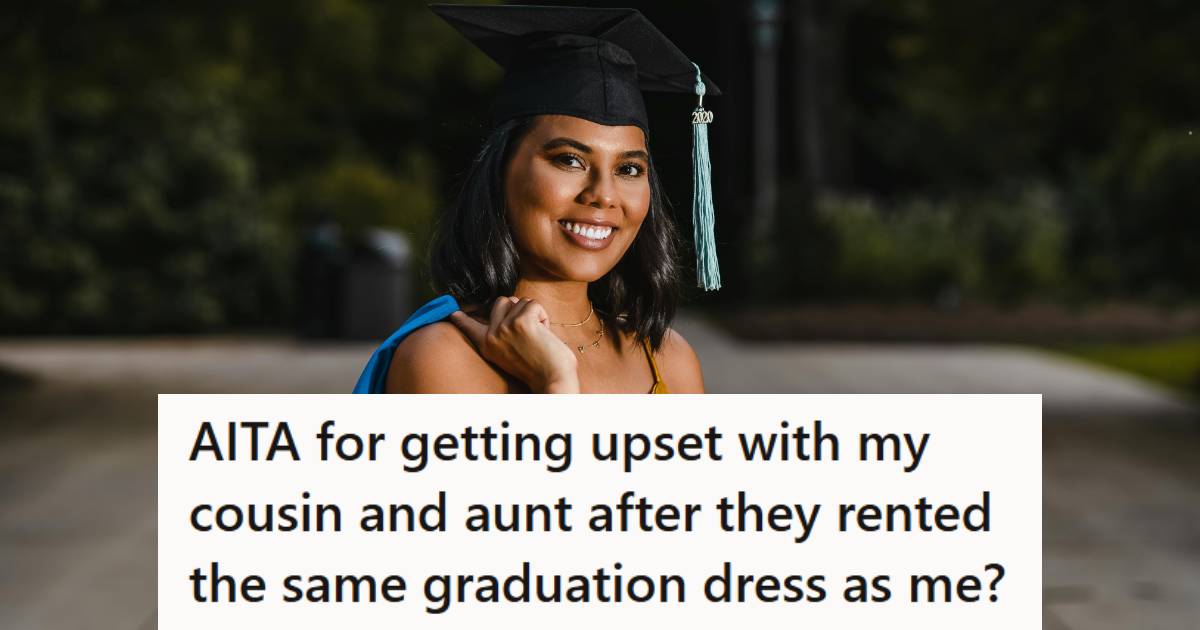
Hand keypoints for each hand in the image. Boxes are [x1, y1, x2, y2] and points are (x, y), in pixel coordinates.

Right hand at [449, 297, 579, 392]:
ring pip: (521, 301)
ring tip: (538, 336)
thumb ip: (503, 334)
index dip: (462, 319)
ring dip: (534, 314)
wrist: (553, 380)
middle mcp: (491, 336)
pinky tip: (545, 333)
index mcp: (487, 346)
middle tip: (529, 330)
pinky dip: (544, 316)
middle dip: (518, 309)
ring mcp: (504, 328)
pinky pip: (534, 304)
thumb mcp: (510, 353)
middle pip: (502, 301)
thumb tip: (507, 304)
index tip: (452, 313)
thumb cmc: (540, 368)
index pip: (470, 328)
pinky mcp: (521, 323)